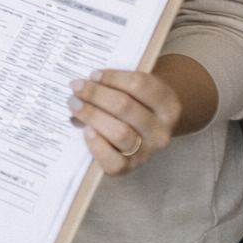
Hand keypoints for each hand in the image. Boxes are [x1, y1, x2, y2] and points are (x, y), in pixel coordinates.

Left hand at [67, 69, 181, 175]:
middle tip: (75, 87)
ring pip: (119, 132)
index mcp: (168, 104)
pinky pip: (113, 161)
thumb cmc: (135, 104)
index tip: (93, 74)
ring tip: (74, 104)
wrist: (144, 132)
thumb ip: (118, 83)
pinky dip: (97, 145)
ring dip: (92, 115)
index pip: (140, 85)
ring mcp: (148, 151)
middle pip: (124, 107)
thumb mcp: (136, 89)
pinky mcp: (131, 167)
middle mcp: (161, 130)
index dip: (113, 77)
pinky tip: (86, 130)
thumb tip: (85, 82)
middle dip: (95, 94)